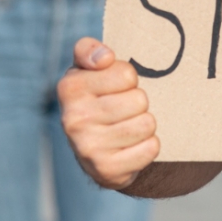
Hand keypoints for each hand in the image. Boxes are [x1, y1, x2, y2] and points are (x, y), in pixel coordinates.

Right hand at [58, 38, 158, 189]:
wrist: (95, 150)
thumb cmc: (97, 98)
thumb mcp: (88, 69)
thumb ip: (89, 50)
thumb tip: (104, 58)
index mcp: (70, 88)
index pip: (126, 74)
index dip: (129, 79)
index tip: (116, 86)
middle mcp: (74, 119)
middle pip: (139, 99)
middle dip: (138, 103)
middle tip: (124, 110)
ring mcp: (88, 148)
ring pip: (147, 123)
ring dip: (144, 124)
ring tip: (128, 127)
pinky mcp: (107, 170)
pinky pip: (151, 148)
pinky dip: (148, 146)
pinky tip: (132, 146)